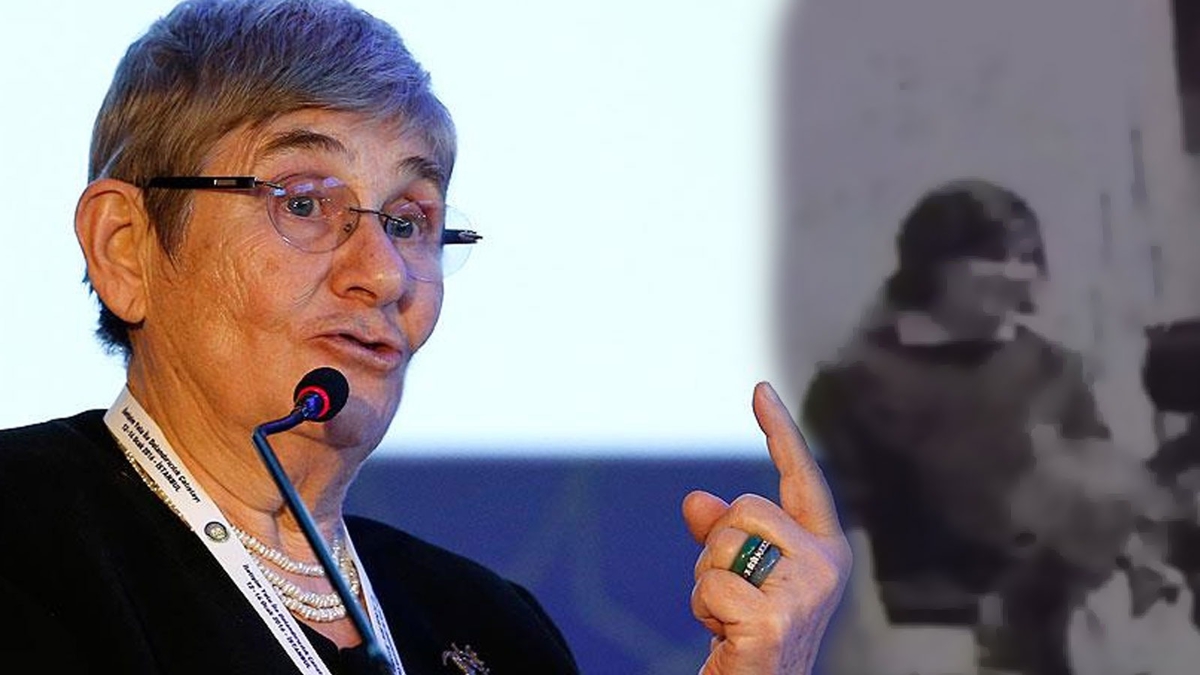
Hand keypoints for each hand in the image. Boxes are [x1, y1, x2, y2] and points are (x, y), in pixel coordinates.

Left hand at [683, 382, 850, 674]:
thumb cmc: (752, 636)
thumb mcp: (740, 575)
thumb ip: (723, 535)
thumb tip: (696, 500)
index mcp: (824, 548)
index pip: (801, 477)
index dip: (778, 431)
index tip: (759, 390)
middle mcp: (825, 565)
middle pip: (743, 509)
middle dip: (718, 548)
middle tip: (733, 595)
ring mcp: (805, 592)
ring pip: (722, 544)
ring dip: (708, 582)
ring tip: (731, 617)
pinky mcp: (775, 619)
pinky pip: (710, 586)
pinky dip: (704, 610)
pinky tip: (728, 635)